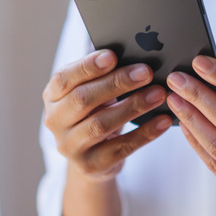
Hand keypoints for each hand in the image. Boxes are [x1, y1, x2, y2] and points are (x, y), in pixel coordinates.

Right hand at [42, 49, 171, 181]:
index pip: (64, 79)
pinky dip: (145, 133)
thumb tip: (132, 49)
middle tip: (146, 72)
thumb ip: (102, 73)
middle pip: (83, 99)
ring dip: (133, 107)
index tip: (113, 56)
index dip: (87, 67)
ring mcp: (70, 147)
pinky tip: (163, 121)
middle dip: (116, 83)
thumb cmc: (96, 112)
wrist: (92, 155)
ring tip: (158, 93)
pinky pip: (121, 148)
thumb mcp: (92, 91)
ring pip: (101, 124)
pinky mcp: (91, 166)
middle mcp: (55, 121)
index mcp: (52, 96)